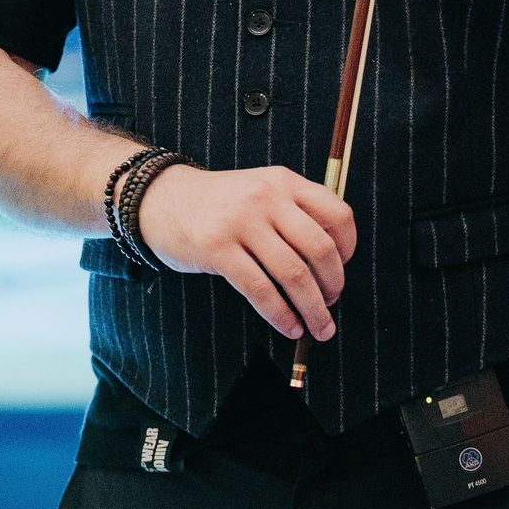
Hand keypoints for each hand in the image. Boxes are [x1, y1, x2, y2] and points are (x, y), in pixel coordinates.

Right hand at [134, 163, 356, 340]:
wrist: (160, 198)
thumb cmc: (218, 203)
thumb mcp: (260, 190)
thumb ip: (293, 212)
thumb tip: (330, 264)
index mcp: (284, 182)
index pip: (337, 215)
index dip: (348, 249)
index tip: (342, 269)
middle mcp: (267, 198)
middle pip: (320, 249)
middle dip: (333, 285)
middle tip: (332, 304)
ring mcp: (242, 222)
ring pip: (294, 274)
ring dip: (313, 308)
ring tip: (318, 327)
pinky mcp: (218, 248)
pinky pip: (260, 289)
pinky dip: (280, 314)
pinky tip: (288, 326)